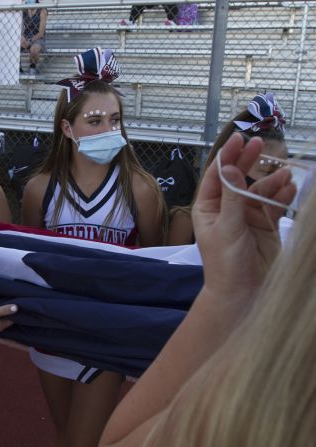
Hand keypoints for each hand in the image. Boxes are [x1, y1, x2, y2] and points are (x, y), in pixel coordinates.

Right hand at [0, 304, 16, 333]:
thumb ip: (3, 310)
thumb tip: (16, 308)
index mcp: (0, 326)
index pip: (12, 320)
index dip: (17, 313)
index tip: (21, 305)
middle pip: (7, 319)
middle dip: (11, 312)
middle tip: (17, 301)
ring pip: (1, 317)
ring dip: (4, 311)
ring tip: (10, 301)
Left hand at [193, 134, 295, 300]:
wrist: (242, 292)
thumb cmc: (224, 262)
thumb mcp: (227, 227)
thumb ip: (232, 198)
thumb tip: (230, 168)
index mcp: (207, 208)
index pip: (216, 176)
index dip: (227, 156)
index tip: (238, 139)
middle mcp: (226, 209)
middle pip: (237, 178)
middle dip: (248, 161)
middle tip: (260, 144)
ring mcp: (246, 216)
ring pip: (259, 190)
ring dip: (271, 181)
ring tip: (284, 175)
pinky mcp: (265, 225)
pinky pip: (273, 205)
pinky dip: (282, 196)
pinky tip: (289, 189)